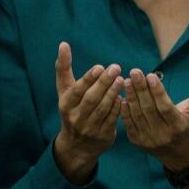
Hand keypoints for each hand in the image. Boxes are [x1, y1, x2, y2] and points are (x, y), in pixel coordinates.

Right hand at [52, 42, 122, 183]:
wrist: (77, 145)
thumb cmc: (72, 108)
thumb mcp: (65, 91)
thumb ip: (64, 68)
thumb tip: (63, 44)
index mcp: (65, 104)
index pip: (77, 90)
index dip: (88, 79)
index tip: (100, 66)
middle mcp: (75, 116)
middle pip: (91, 98)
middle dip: (104, 83)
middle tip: (116, 68)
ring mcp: (89, 127)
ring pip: (103, 108)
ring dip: (114, 93)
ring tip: (123, 79)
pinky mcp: (103, 135)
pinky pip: (113, 119)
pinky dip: (119, 107)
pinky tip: (126, 96)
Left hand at [121, 70, 188, 173]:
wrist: (177, 151)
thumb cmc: (188, 124)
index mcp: (178, 126)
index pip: (165, 107)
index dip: (157, 91)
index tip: (150, 75)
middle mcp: (162, 134)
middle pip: (149, 109)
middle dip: (141, 89)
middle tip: (135, 72)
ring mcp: (148, 139)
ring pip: (137, 115)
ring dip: (131, 96)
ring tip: (127, 81)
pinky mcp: (137, 141)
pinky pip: (129, 123)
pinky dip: (125, 110)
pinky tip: (123, 96)